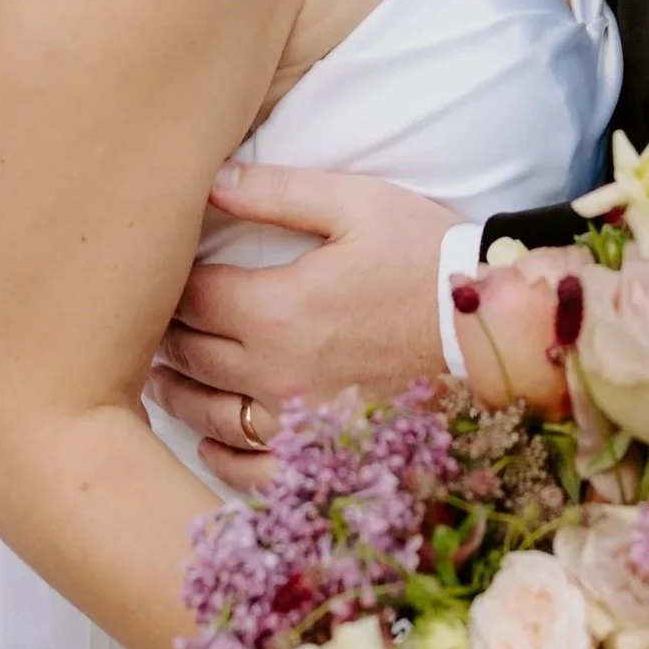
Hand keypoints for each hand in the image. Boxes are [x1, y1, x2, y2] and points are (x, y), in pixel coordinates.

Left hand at [152, 164, 464, 489]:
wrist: (495, 338)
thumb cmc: (430, 264)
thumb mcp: (359, 205)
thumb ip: (278, 191)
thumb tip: (209, 179)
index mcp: (273, 307)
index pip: (184, 297)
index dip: (165, 281)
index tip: (163, 271)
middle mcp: (272, 372)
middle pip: (184, 355)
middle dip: (163, 333)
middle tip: (153, 319)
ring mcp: (294, 423)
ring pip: (204, 414)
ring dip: (177, 391)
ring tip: (166, 372)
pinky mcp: (321, 456)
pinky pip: (249, 469)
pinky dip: (220, 454)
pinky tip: (213, 436)